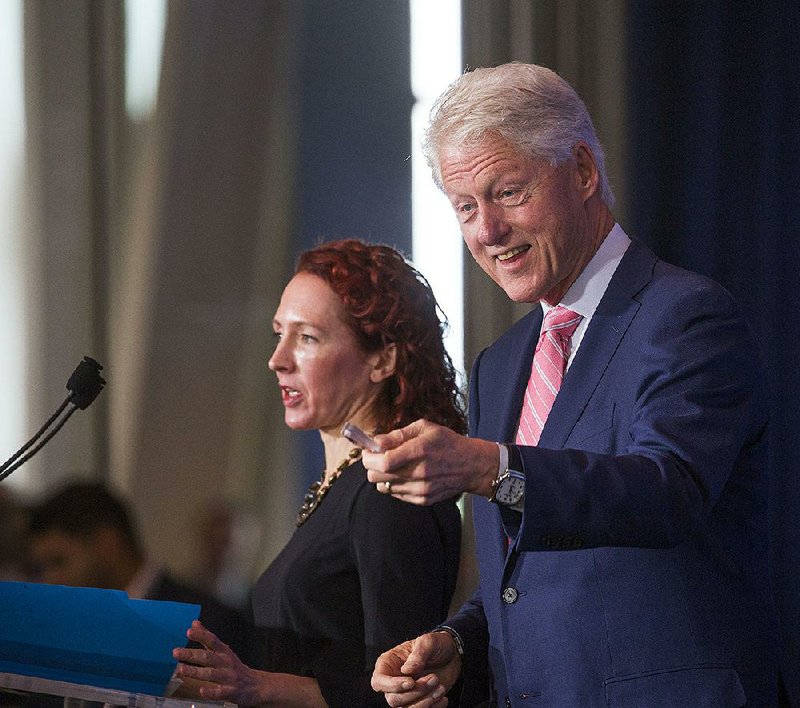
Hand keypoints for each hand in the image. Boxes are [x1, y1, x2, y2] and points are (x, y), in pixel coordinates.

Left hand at [173, 620, 261, 704]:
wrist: (255, 685)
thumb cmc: (234, 667)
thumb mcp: (224, 650)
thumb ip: (208, 638)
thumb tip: (195, 624)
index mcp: (224, 651)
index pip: (212, 640)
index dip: (201, 635)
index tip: (189, 631)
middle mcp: (226, 662)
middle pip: (207, 657)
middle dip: (191, 654)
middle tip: (176, 652)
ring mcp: (228, 677)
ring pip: (210, 674)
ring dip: (195, 671)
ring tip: (181, 669)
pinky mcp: (231, 691)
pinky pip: (219, 692)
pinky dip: (211, 691)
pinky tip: (201, 690)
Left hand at [363, 419, 498, 503]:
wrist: (471, 465)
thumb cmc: (447, 442)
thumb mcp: (424, 428)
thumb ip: (398, 435)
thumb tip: (376, 441)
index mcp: (419, 451)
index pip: (383, 462)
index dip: (369, 458)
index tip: (368, 451)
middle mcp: (419, 473)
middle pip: (377, 477)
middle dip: (372, 467)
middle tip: (378, 458)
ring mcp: (421, 489)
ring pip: (384, 487)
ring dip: (383, 476)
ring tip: (395, 466)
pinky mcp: (423, 500)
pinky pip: (396, 495)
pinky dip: (395, 485)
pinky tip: (405, 475)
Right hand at [371, 632, 461, 706]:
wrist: (452, 655)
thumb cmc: (436, 645)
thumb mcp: (428, 642)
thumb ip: (418, 654)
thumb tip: (406, 670)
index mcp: (389, 663)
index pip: (379, 681)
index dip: (392, 686)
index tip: (411, 682)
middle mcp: (393, 681)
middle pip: (393, 699)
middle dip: (415, 692)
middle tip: (434, 678)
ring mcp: (406, 694)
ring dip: (425, 701)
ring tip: (440, 687)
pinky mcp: (418, 702)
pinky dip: (432, 707)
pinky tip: (442, 696)